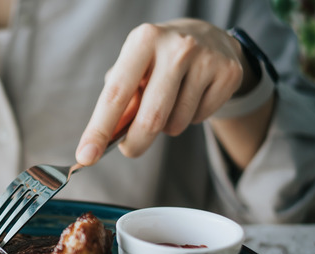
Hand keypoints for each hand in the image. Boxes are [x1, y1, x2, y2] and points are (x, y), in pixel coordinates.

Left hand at [76, 19, 252, 165]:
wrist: (207, 36)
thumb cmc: (156, 60)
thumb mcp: (132, 69)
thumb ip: (118, 102)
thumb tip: (105, 140)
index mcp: (143, 40)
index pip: (116, 94)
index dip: (99, 129)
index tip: (86, 156)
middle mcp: (176, 47)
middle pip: (150, 118)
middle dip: (135, 144)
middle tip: (130, 150)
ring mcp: (206, 59)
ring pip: (175, 124)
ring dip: (166, 127)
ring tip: (169, 103)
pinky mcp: (228, 73)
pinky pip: (199, 119)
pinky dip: (190, 119)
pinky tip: (192, 96)